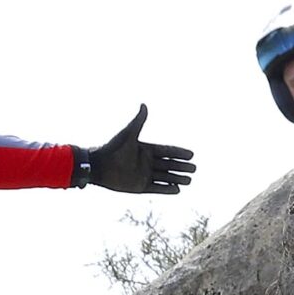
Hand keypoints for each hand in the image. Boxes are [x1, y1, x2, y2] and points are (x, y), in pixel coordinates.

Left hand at [73, 106, 195, 195]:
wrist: (99, 166)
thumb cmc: (113, 148)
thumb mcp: (128, 134)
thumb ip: (138, 121)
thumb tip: (144, 104)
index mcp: (145, 149)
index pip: (167, 151)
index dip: (179, 153)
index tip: (191, 154)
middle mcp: (146, 162)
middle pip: (168, 165)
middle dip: (181, 167)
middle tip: (194, 169)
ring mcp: (143, 175)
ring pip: (165, 177)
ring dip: (177, 179)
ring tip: (189, 180)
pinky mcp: (139, 187)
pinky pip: (156, 188)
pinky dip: (167, 190)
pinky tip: (178, 190)